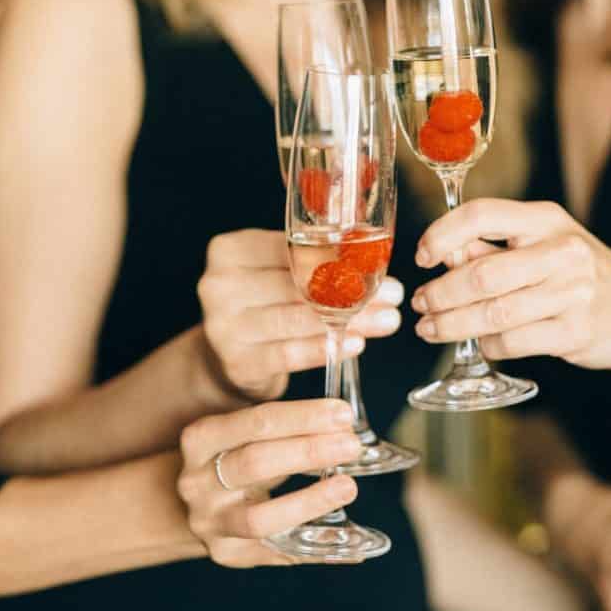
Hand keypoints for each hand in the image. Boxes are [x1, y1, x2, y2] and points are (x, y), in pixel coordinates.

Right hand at [177, 398, 360, 567]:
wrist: (190, 499)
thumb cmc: (230, 455)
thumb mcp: (240, 430)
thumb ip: (283, 424)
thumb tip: (342, 422)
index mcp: (201, 438)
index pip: (256, 422)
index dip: (303, 417)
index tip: (342, 414)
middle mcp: (198, 481)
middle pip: (256, 464)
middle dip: (309, 452)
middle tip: (351, 445)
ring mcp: (209, 521)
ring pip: (259, 518)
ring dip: (309, 502)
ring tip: (347, 487)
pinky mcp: (226, 552)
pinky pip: (275, 553)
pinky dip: (312, 547)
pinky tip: (345, 537)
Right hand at [199, 229, 403, 399]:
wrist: (224, 359)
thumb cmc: (260, 307)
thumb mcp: (272, 273)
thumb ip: (305, 258)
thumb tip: (369, 253)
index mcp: (229, 250)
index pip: (290, 249)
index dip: (338, 257)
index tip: (376, 265)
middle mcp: (218, 285)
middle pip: (296, 284)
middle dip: (351, 291)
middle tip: (392, 295)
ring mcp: (222, 325)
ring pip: (296, 318)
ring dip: (347, 320)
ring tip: (385, 320)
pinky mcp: (236, 361)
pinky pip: (289, 353)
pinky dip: (324, 348)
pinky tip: (353, 343)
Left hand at [411, 199, 610, 369]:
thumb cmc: (579, 273)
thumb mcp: (542, 243)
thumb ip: (493, 246)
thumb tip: (442, 254)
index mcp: (546, 219)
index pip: (481, 215)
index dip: (441, 235)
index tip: (421, 256)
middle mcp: (561, 251)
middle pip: (480, 273)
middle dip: (440, 293)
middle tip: (420, 303)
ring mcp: (572, 293)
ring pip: (492, 313)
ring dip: (451, 324)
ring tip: (430, 328)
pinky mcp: (575, 332)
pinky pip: (512, 342)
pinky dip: (486, 345)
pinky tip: (477, 343)